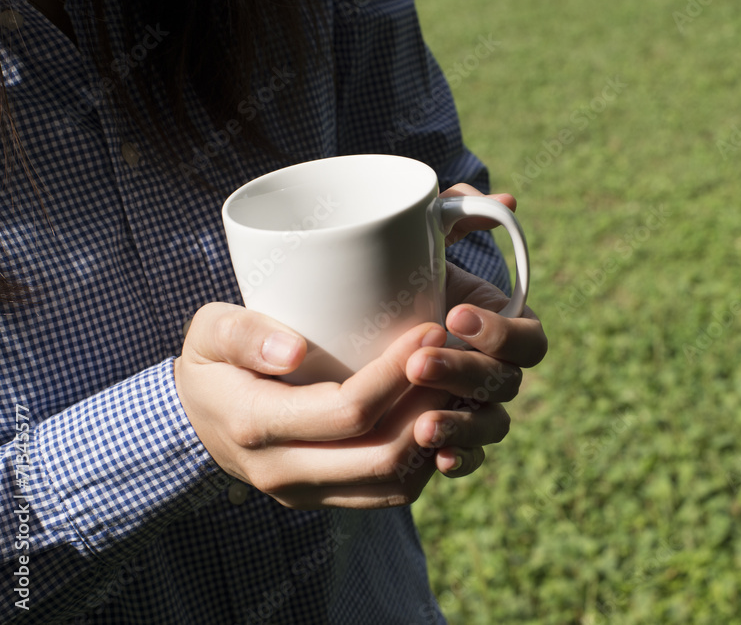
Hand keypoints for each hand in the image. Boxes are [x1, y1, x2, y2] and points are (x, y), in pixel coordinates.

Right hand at [174, 303, 508, 508]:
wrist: (195, 418)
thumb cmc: (210, 361)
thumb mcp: (209, 332)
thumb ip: (243, 333)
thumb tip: (294, 351)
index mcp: (257, 426)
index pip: (348, 411)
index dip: (397, 374)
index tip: (429, 330)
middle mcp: (283, 473)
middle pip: (382, 455)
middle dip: (429, 405)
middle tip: (455, 359)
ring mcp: (306, 494)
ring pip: (394, 484)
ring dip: (434, 437)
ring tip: (455, 386)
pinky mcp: (325, 499)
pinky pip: (388, 494)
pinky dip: (423, 459)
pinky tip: (436, 415)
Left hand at [403, 184, 547, 476]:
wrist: (362, 327)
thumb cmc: (402, 277)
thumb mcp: (423, 240)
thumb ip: (457, 212)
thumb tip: (505, 201)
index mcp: (505, 328)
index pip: (530, 340)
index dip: (502, 333)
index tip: (455, 314)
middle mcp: (499, 371)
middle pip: (506, 384)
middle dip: (466, 374)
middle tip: (418, 363)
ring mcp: (478, 409)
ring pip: (491, 427)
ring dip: (461, 426)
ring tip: (421, 426)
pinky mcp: (453, 439)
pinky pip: (469, 461)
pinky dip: (458, 462)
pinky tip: (433, 461)